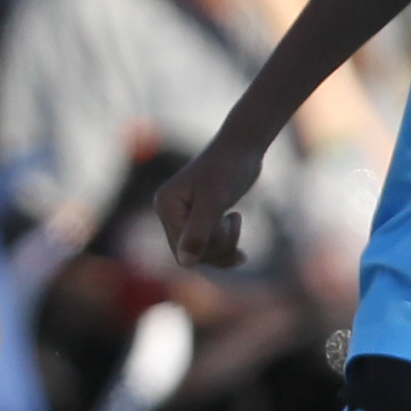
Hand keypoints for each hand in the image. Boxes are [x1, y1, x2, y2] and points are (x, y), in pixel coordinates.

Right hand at [151, 137, 261, 270]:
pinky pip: (208, 245)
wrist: (243, 146)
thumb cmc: (229, 168)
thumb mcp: (214, 201)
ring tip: (236, 219)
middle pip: (190, 252)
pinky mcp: (198, 216)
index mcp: (166, 205)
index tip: (230, 218)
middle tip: (235, 218)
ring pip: (201, 251)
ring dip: (224, 245)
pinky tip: (241, 251)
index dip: (209, 244)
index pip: (182, 247)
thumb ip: (198, 233)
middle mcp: (169, 211)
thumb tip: (186, 265)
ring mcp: (183, 215)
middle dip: (218, 245)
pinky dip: (225, 247)